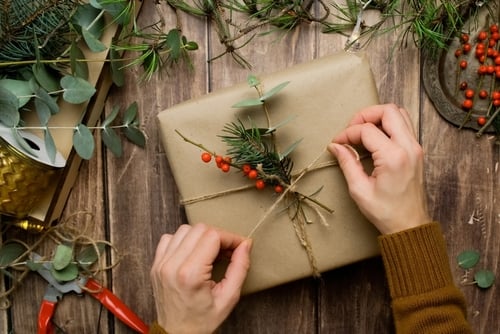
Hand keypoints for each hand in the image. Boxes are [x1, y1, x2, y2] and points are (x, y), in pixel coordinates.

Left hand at [150, 223, 251, 333]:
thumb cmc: (202, 321)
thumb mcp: (228, 298)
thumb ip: (240, 268)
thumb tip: (245, 245)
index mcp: (190, 275)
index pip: (213, 236)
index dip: (231, 237)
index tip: (239, 246)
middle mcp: (172, 266)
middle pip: (199, 229)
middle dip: (218, 236)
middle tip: (228, 250)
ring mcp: (161, 264)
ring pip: (184, 230)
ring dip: (201, 236)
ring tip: (211, 252)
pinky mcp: (155, 265)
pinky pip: (169, 238)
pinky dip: (184, 240)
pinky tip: (193, 253)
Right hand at [327, 104, 429, 233]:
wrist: (409, 225)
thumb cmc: (385, 212)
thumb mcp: (359, 190)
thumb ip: (347, 163)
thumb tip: (336, 146)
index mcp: (394, 157)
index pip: (367, 130)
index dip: (348, 133)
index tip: (337, 143)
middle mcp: (409, 147)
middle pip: (388, 111)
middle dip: (365, 115)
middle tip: (351, 129)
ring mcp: (416, 147)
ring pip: (399, 113)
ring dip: (378, 116)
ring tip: (362, 131)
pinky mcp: (417, 151)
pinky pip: (405, 124)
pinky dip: (388, 123)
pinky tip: (375, 137)